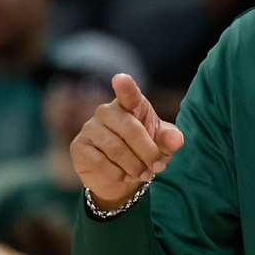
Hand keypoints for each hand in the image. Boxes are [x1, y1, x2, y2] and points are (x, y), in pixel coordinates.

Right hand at [70, 74, 183, 208]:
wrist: (123, 176)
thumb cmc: (145, 151)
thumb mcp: (164, 146)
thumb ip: (171, 140)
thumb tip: (175, 139)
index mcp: (131, 105)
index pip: (128, 94)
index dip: (125, 87)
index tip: (121, 79)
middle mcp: (107, 111)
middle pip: (130, 129)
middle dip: (148, 152)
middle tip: (156, 167)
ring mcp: (90, 128)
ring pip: (115, 148)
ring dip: (134, 166)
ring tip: (143, 173)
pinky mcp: (78, 147)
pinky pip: (99, 161)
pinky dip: (117, 173)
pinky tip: (123, 175)